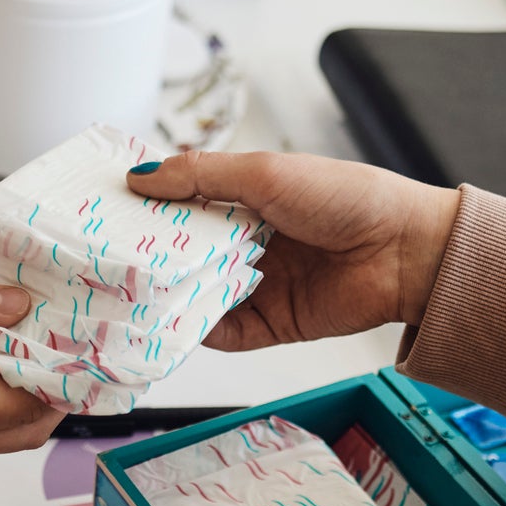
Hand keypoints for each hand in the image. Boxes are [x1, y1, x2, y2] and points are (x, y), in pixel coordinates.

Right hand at [125, 152, 458, 349]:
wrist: (404, 250)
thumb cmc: (345, 197)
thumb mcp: (264, 172)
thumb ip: (201, 176)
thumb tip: (141, 176)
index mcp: (247, 200)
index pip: (184, 205)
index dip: (147, 208)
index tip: (104, 210)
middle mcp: (248, 243)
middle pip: (184, 253)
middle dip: (148, 256)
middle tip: (101, 256)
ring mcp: (257, 285)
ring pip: (197, 294)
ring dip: (166, 295)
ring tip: (123, 292)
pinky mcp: (270, 324)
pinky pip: (223, 333)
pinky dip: (196, 331)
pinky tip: (167, 324)